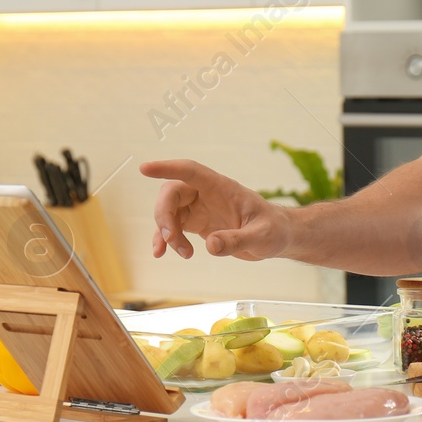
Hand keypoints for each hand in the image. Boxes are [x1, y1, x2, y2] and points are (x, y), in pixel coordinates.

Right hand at [140, 159, 292, 260]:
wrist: (277, 238)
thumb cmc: (274, 230)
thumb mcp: (262, 236)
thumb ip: (237, 240)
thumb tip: (210, 245)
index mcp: (221, 187)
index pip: (190, 171)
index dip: (168, 168)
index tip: (144, 169)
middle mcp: (206, 194)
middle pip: (172, 193)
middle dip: (164, 215)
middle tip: (171, 239)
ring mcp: (199, 208)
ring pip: (168, 211)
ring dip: (167, 233)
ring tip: (184, 254)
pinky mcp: (196, 223)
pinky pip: (172, 227)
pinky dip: (165, 240)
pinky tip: (164, 254)